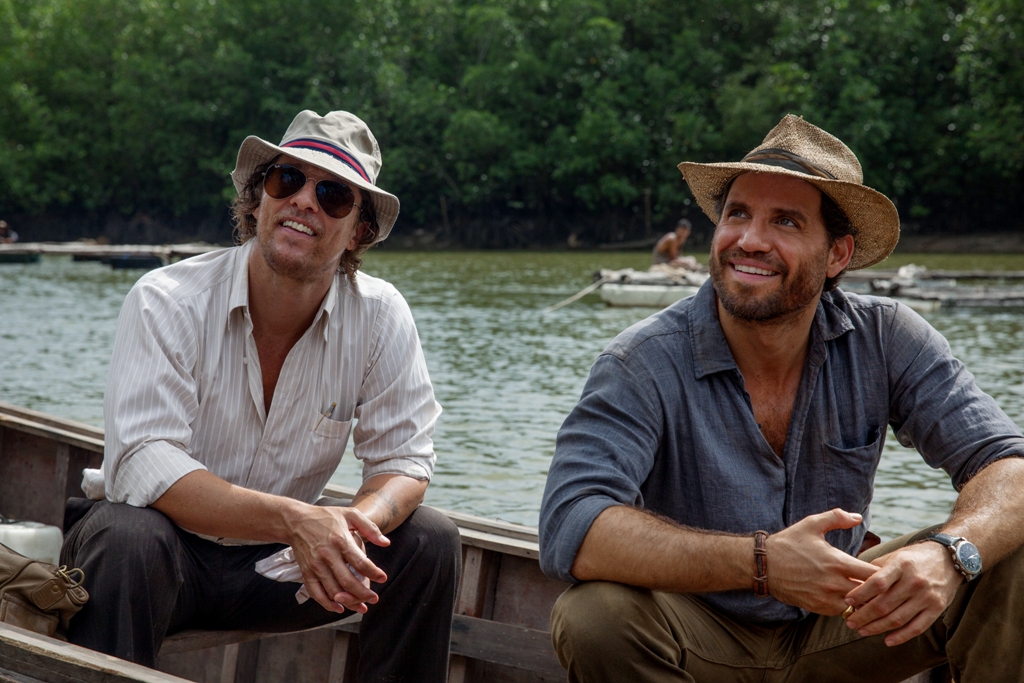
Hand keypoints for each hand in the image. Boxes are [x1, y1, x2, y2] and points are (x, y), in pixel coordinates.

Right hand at [287, 505, 390, 613]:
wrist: (296, 521)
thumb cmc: (325, 517)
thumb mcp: (351, 515)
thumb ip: (370, 528)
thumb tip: (386, 543)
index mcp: (340, 541)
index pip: (360, 563)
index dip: (374, 573)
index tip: (383, 578)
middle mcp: (327, 556)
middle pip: (348, 581)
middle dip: (364, 594)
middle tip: (374, 599)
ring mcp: (315, 566)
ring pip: (333, 591)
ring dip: (349, 602)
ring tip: (361, 607)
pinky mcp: (306, 573)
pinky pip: (316, 593)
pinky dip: (327, 604)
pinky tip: (339, 608)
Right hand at [767, 509, 878, 614]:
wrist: (764, 565)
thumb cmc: (788, 543)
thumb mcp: (811, 524)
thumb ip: (837, 517)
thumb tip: (858, 518)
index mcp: (837, 562)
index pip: (874, 574)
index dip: (882, 572)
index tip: (882, 568)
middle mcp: (834, 583)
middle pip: (869, 593)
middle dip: (875, 588)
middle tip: (878, 582)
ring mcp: (826, 598)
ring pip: (857, 605)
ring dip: (861, 599)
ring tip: (863, 591)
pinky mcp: (818, 608)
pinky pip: (842, 611)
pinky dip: (847, 605)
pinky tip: (846, 596)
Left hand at [842, 541, 960, 646]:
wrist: (950, 559)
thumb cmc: (915, 557)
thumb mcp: (895, 556)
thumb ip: (875, 569)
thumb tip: (854, 583)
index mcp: (901, 565)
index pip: (877, 583)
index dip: (860, 593)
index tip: (847, 601)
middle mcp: (914, 582)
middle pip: (884, 604)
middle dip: (864, 616)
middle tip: (850, 622)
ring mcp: (927, 597)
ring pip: (898, 618)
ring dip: (877, 628)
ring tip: (862, 630)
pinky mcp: (937, 609)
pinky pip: (917, 628)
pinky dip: (901, 636)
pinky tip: (886, 640)